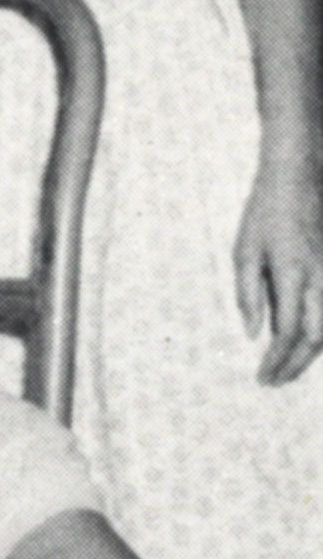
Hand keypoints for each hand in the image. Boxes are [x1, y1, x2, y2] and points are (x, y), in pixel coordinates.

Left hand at [235, 150, 322, 383]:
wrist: (298, 176)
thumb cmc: (265, 211)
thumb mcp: (244, 250)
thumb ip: (249, 294)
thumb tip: (254, 334)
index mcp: (293, 275)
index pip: (288, 332)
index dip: (277, 360)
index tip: (263, 377)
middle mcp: (320, 278)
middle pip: (315, 338)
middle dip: (295, 365)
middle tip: (274, 382)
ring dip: (309, 354)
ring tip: (287, 369)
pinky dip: (321, 334)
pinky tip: (306, 343)